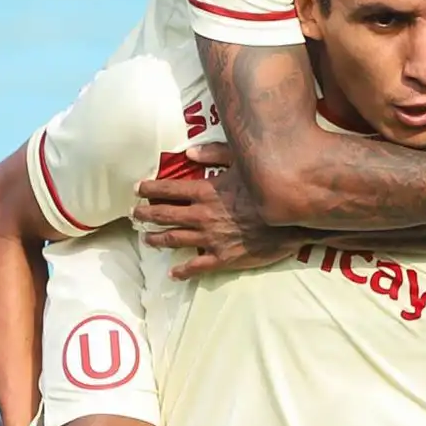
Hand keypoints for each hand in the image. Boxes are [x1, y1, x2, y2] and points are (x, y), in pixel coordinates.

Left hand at [133, 150, 304, 280]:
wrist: (292, 219)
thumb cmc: (268, 186)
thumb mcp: (243, 161)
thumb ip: (214, 155)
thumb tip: (188, 153)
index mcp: (205, 192)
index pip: (168, 189)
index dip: (149, 188)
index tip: (137, 189)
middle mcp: (202, 216)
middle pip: (165, 215)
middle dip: (145, 214)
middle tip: (133, 214)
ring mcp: (211, 239)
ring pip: (175, 240)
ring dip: (157, 239)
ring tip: (146, 239)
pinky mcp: (223, 257)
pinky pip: (197, 266)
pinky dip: (182, 271)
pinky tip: (173, 272)